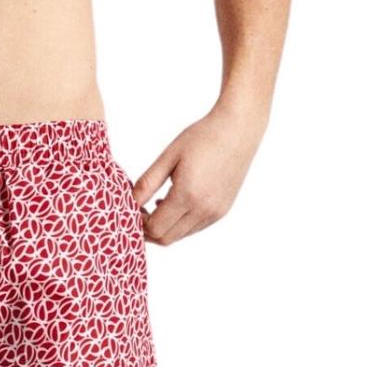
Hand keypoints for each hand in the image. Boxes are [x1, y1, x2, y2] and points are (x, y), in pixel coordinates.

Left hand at [133, 102, 265, 246]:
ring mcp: (214, 213)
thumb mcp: (169, 156)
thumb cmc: (203, 136)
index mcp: (187, 195)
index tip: (132, 210)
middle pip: (166, 238)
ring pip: (180, 236)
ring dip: (164, 228)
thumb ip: (147, 183)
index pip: (155, 228)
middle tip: (139, 213)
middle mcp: (203, 210)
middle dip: (148, 231)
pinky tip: (175, 204)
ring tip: (155, 207)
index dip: (139, 224)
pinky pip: (194, 228)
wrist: (238, 128)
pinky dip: (180, 224)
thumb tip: (129, 203)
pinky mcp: (222, 211)